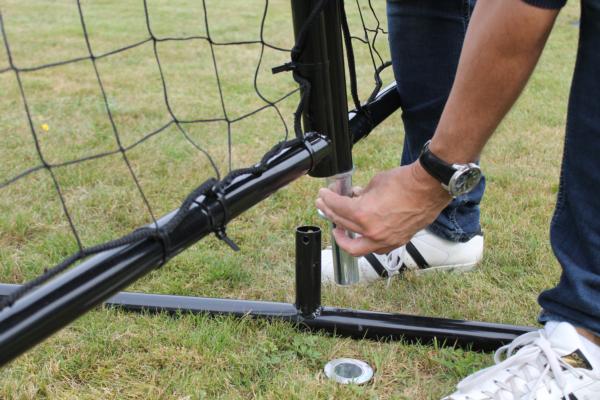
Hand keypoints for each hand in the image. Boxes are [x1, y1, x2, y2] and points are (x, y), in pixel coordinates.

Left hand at [315, 161, 451, 255]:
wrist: (429, 187)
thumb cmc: (405, 182)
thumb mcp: (375, 183)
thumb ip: (360, 193)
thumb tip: (354, 196)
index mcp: (363, 214)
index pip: (337, 208)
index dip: (327, 199)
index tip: (323, 195)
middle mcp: (371, 232)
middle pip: (342, 224)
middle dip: (330, 213)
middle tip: (324, 205)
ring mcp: (384, 240)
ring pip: (355, 246)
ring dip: (343, 237)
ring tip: (337, 227)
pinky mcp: (395, 242)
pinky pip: (373, 248)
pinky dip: (363, 242)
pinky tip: (359, 234)